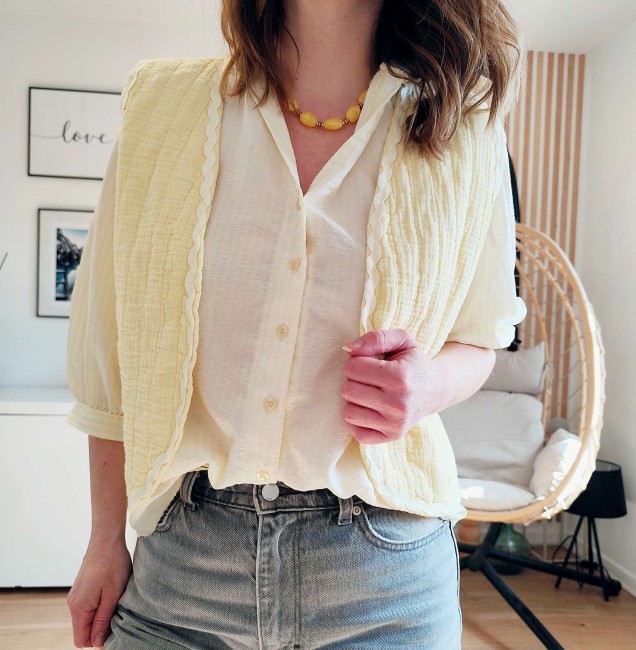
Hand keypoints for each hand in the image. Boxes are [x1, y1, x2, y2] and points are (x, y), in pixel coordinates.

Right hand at [67, 537, 131, 647]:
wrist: (106, 539)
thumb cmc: (112, 564)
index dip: (97, 639)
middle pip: (83, 629)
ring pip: (87, 617)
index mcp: (79, 608)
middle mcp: (73, 603)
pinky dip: (99, 605)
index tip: (113, 627)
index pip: (81, 640)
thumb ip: (103, 620)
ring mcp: (76, 595)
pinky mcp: (81, 588)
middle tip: (117, 612)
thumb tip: (98, 643)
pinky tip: (111, 593)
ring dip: (101, 615)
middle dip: (100, 627)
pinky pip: (88, 606)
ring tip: (115, 600)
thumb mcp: (112, 595)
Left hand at [340, 328, 442, 444]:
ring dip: (354, 400)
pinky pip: (357, 433)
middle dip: (353, 380)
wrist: (436, 389)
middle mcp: (399, 404)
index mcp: (400, 376)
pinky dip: (358, 420)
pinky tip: (368, 409)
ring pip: (349, 412)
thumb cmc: (413, 362)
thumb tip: (348, 349)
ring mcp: (396, 424)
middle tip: (368, 378)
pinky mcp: (392, 436)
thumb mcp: (401, 340)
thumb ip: (375, 338)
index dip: (355, 362)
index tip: (368, 363)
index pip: (352, 368)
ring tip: (368, 392)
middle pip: (348, 390)